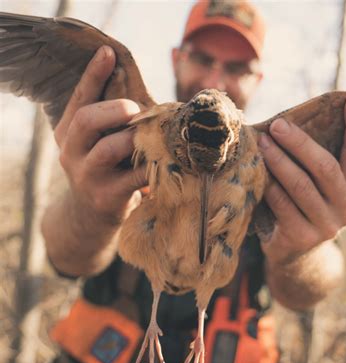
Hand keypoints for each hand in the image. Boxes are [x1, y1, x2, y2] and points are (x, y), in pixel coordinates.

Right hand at [55, 45, 146, 226]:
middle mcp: (71, 152)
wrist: (90, 217)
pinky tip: (168, 161)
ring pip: (110, 148)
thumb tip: (145, 92)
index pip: (79, 98)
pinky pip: (135, 176)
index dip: (93, 75)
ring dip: (136, 139)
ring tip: (154, 138)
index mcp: (68, 132)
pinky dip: (154, 165)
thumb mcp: (99, 143)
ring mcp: (86, 176)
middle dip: (116, 109)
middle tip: (136, 110)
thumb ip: (113, 121)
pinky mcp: (106, 197)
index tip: (109, 51)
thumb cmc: (106, 170)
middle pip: (87, 120)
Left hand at [258, 93, 345, 263]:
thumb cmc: (305, 206)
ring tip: (262, 143)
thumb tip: (296, 120)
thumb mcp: (320, 187)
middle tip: (278, 125)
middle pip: (325, 168)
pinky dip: (269, 185)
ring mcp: (326, 226)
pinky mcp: (302, 237)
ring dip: (279, 160)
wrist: (297, 253)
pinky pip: (282, 204)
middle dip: (300, 143)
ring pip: (301, 186)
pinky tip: (258, 171)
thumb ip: (317, 161)